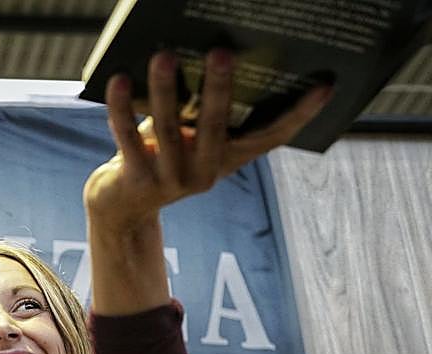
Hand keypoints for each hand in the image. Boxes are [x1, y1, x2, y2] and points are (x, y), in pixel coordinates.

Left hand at [83, 49, 331, 230]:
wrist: (121, 207)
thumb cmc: (161, 157)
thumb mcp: (190, 137)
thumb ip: (202, 110)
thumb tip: (214, 55)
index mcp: (228, 159)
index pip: (271, 137)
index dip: (299, 114)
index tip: (325, 85)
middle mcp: (206, 173)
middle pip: (217, 127)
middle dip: (219, 88)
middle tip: (222, 52)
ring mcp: (171, 181)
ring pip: (170, 130)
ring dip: (165, 90)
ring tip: (164, 55)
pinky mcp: (136, 182)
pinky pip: (127, 139)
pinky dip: (122, 109)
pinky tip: (120, 80)